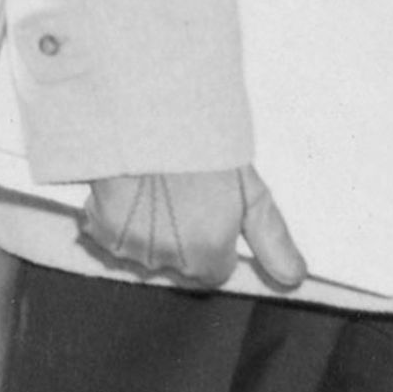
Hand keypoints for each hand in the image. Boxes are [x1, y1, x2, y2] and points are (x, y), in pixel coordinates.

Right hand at [80, 167, 305, 290]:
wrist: (149, 112)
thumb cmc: (206, 149)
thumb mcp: (251, 192)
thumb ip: (272, 241)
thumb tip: (295, 279)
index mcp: (208, 255)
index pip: (212, 273)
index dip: (213, 244)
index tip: (206, 213)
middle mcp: (169, 260)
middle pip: (176, 265)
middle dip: (178, 240)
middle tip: (178, 196)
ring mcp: (130, 246)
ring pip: (140, 253)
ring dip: (143, 232)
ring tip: (150, 189)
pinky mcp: (97, 227)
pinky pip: (107, 237)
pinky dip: (112, 220)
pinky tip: (124, 191)